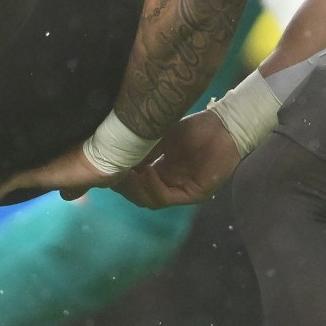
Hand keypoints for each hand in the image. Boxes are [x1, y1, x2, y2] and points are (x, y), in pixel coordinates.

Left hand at [0, 144, 111, 205]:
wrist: (107, 155)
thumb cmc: (104, 164)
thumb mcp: (91, 179)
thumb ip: (78, 186)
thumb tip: (67, 196)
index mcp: (54, 163)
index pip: (29, 171)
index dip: (14, 177)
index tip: (4, 184)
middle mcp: (43, 161)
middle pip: (13, 172)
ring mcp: (40, 166)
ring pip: (7, 176)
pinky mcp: (38, 172)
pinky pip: (10, 182)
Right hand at [118, 110, 242, 208]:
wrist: (223, 125)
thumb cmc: (195, 128)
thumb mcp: (159, 138)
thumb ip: (140, 149)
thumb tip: (111, 155)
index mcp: (161, 173)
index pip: (134, 184)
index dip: (118, 179)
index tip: (103, 168)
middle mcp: (169, 184)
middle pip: (138, 195)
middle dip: (123, 186)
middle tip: (110, 173)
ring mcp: (181, 191)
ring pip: (150, 200)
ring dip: (135, 187)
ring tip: (126, 173)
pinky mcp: (194, 195)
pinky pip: (166, 197)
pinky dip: (153, 187)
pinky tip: (146, 173)